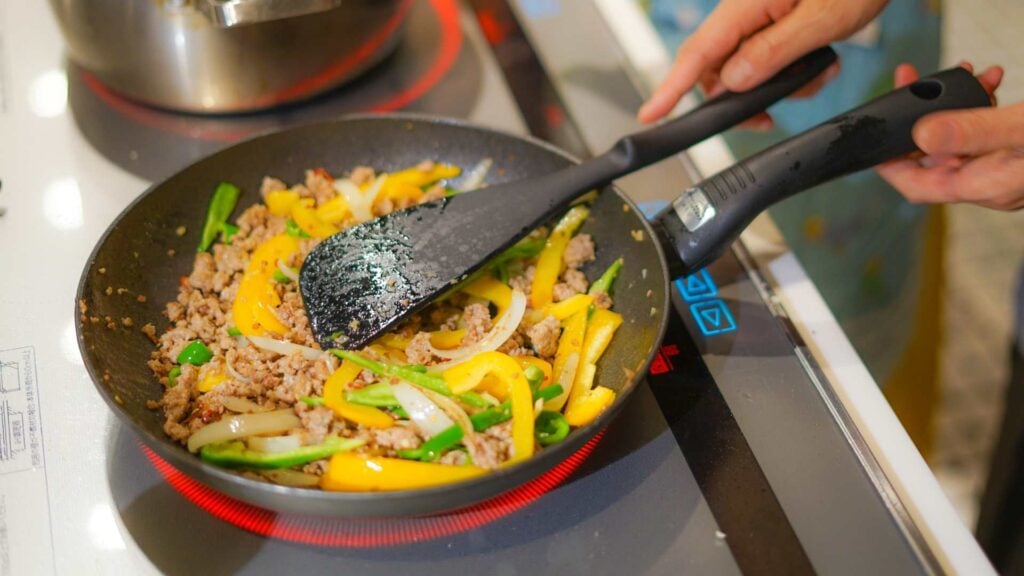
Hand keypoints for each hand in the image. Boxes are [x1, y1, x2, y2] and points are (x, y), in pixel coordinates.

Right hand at [637, 0, 887, 125]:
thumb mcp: (821, 20)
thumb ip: (772, 53)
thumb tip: (732, 81)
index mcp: (747, 4)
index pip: (698, 53)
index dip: (671, 87)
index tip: (651, 114)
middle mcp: (745, 9)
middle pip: (717, 67)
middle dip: (744, 96)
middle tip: (771, 115)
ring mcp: (759, 15)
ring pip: (744, 67)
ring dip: (777, 84)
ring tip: (817, 74)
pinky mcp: (773, 20)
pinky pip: (765, 56)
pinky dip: (790, 70)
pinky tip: (819, 63)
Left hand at [876, 63, 1023, 210]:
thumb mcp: (1022, 130)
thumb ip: (975, 133)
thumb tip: (922, 134)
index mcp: (983, 186)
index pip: (917, 185)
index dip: (889, 164)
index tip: (874, 136)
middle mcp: (988, 181)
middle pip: (932, 154)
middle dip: (920, 116)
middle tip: (912, 78)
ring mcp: (1000, 167)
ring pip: (960, 137)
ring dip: (955, 103)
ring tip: (965, 70)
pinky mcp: (1013, 151)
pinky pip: (984, 130)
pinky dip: (981, 104)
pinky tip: (991, 80)